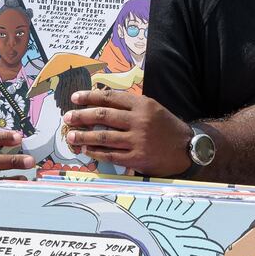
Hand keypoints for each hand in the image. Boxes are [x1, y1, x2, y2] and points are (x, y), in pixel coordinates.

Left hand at [61, 90, 191, 176]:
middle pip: (103, 115)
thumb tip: (100, 102)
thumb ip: (130, 105)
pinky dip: (95, 152)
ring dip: (83, 136)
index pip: (110, 97)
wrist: (186, 149)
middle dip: (82, 116)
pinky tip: (86, 149)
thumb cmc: (166, 127)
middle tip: (68, 117)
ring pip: (103, 136)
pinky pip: (110, 154)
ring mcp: (138, 140)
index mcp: (143, 104)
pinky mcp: (137, 158)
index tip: (75, 98)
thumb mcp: (152, 108)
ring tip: (71, 136)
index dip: (90, 97)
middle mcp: (139, 120)